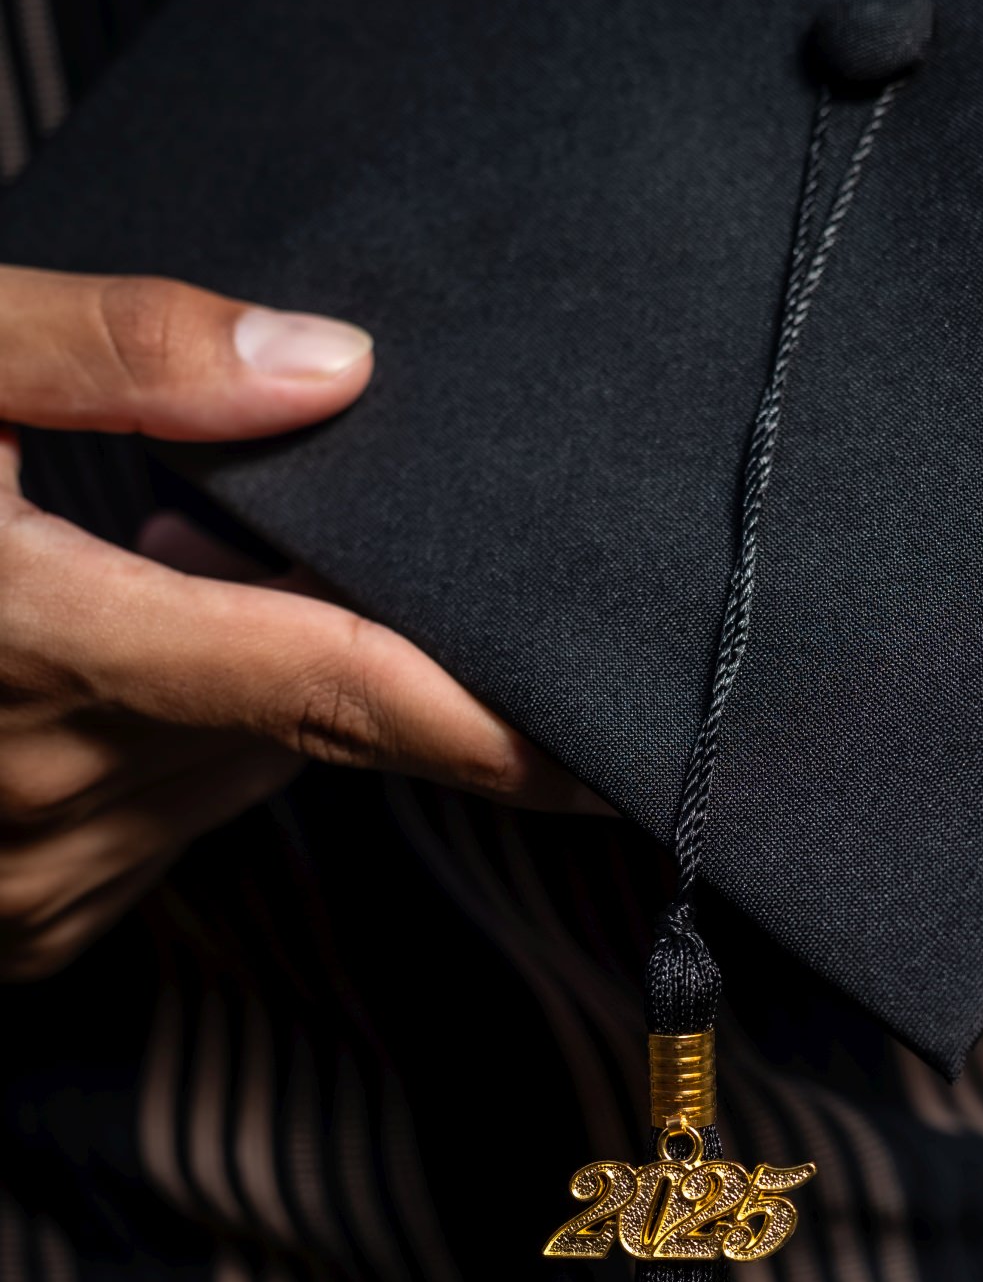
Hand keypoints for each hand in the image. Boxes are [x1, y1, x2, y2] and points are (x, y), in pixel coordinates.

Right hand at [0, 265, 591, 979]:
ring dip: (238, 692)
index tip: (624, 750)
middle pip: (299, 728)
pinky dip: (170, 755)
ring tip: (141, 583)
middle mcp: (56, 796)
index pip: (342, 697)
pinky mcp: (15, 924)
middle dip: (332, 650)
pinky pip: (159, 830)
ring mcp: (32, 878)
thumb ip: (117, 357)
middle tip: (264, 544)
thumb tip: (332, 366)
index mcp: (50, 653)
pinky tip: (96, 673)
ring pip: (235, 781)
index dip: (499, 729)